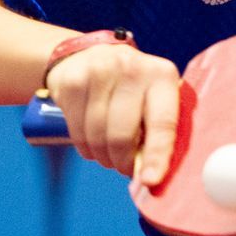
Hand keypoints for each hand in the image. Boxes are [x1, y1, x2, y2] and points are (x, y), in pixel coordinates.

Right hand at [43, 42, 182, 185]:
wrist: (87, 55)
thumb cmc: (130, 88)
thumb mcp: (153, 98)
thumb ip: (159, 131)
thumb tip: (153, 178)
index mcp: (162, 75)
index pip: (162, 122)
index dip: (157, 155)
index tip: (149, 181)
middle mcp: (131, 68)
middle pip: (122, 136)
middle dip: (123, 162)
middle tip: (125, 167)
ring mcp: (99, 71)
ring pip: (97, 137)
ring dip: (103, 157)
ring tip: (108, 153)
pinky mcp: (73, 81)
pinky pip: (77, 132)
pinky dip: (85, 147)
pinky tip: (91, 140)